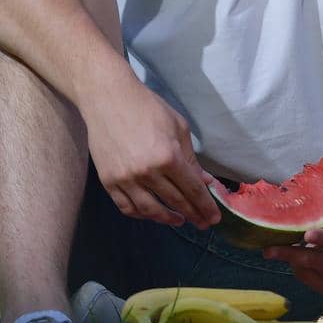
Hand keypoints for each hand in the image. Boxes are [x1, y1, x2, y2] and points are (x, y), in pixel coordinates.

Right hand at [83, 80, 219, 227]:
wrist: (108, 99)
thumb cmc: (148, 108)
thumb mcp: (178, 128)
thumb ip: (191, 159)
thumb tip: (205, 182)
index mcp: (168, 157)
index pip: (192, 190)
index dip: (205, 206)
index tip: (214, 218)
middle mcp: (147, 173)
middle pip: (174, 201)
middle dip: (192, 214)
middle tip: (203, 224)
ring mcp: (125, 179)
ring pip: (149, 210)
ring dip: (167, 218)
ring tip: (180, 221)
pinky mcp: (108, 181)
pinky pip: (126, 206)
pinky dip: (141, 214)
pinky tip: (152, 214)